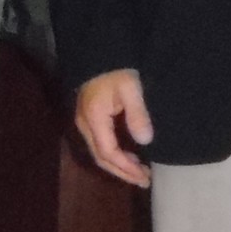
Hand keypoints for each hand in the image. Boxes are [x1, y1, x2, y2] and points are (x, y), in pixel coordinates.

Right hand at [75, 69, 153, 187]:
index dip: (126, 167)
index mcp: (94, 118)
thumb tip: (145, 141)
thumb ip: (137, 114)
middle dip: (123, 172)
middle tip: (144, 181)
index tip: (145, 175)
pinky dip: (115, 154)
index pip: (108, 152)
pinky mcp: (89, 117)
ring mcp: (85, 121)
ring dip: (119, 165)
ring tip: (139, 172)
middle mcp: (85, 124)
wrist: (100, 50)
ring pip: (99, 152)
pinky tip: (129, 156)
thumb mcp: (131, 88)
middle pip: (101, 157)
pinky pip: (100, 143)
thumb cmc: (117, 67)